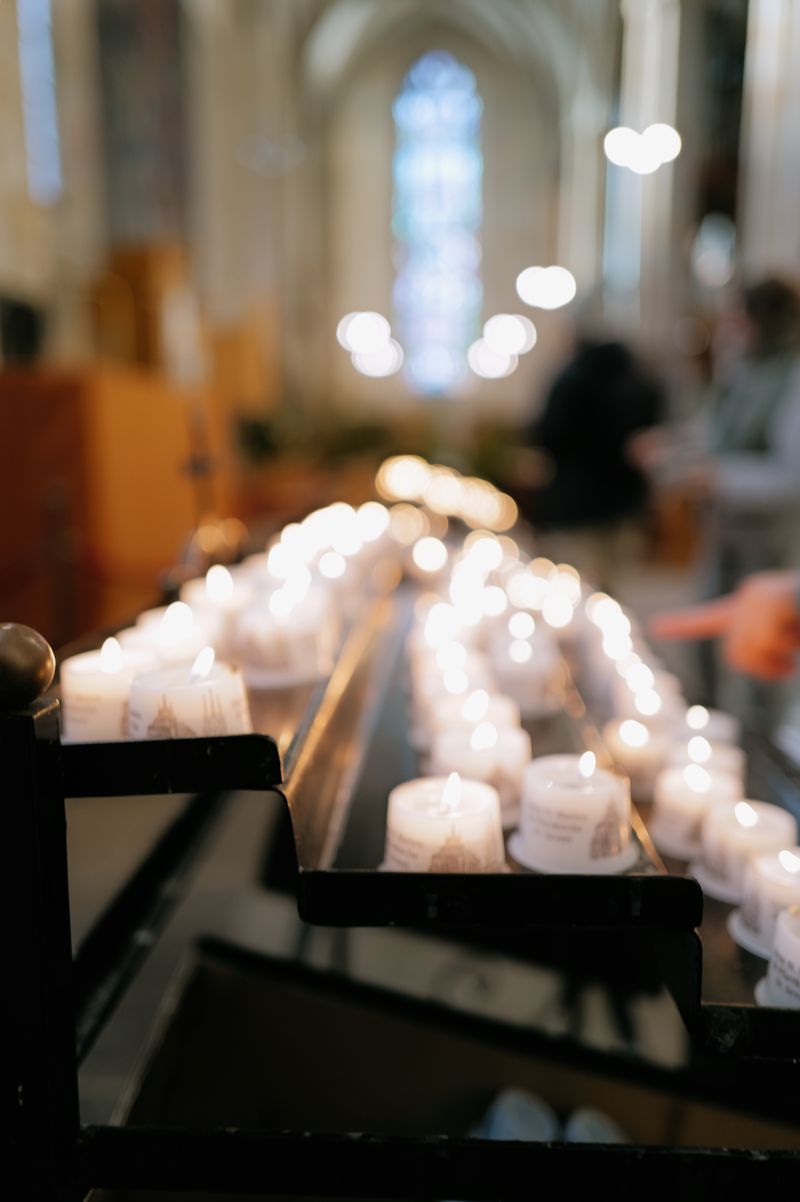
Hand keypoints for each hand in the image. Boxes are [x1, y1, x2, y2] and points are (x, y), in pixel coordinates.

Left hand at [650, 570, 799, 679]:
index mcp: (753, 604)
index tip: (655, 626)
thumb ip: (768, 647)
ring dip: (780, 661)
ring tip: (798, 637)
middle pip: (735, 654)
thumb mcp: (788, 634)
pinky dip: (788, 651)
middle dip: (764, 668)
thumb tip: (754, 660)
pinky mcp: (774, 599)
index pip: (712, 618)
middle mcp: (751, 596)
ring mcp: (761, 596)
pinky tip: (798, 629)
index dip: (684, 624)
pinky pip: (769, 644)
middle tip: (791, 663)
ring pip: (751, 653)